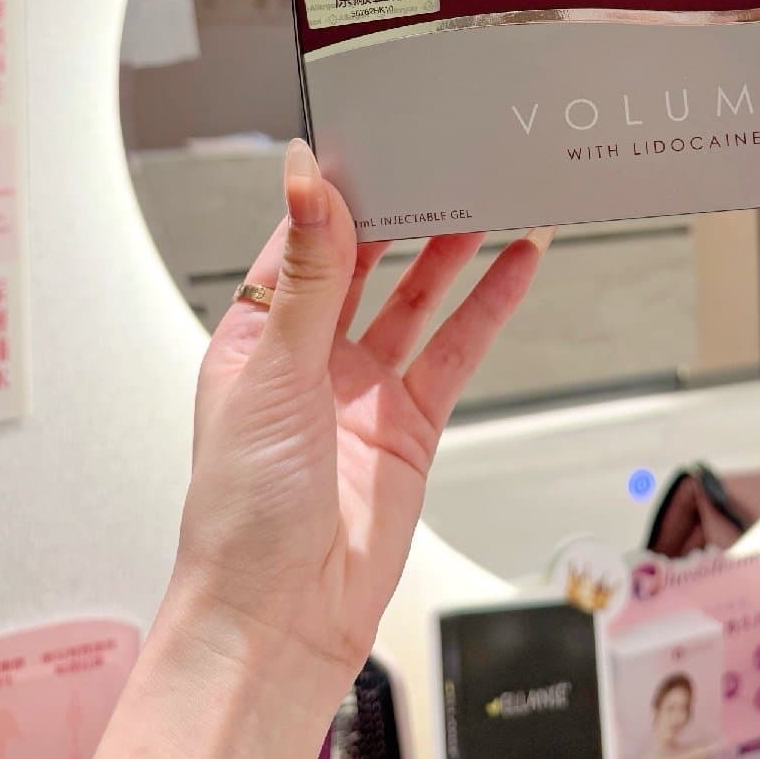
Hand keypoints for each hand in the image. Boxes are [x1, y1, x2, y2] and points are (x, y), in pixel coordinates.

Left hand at [173, 138, 551, 683]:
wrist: (281, 621)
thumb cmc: (242, 514)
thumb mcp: (272, 374)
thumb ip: (307, 275)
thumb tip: (306, 180)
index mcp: (255, 335)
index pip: (305, 240)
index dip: (340, 190)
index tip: (377, 138)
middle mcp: (309, 356)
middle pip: (367, 262)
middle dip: (407, 212)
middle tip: (448, 156)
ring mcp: (363, 391)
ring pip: (418, 299)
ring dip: (455, 250)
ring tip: (493, 194)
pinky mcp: (411, 425)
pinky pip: (456, 351)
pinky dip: (488, 307)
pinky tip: (517, 266)